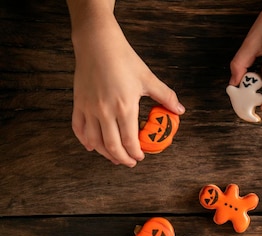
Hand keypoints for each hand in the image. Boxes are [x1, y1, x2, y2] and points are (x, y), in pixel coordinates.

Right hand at [70, 11, 183, 166]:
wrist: (97, 43)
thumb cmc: (124, 59)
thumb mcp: (148, 79)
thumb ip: (165, 97)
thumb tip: (179, 110)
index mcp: (124, 107)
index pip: (129, 140)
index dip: (135, 153)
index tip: (141, 156)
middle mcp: (105, 111)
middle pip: (111, 145)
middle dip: (122, 158)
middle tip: (130, 162)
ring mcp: (89, 108)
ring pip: (94, 140)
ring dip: (104, 153)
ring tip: (114, 157)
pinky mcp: (78, 103)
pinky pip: (78, 128)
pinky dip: (85, 140)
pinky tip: (92, 146)